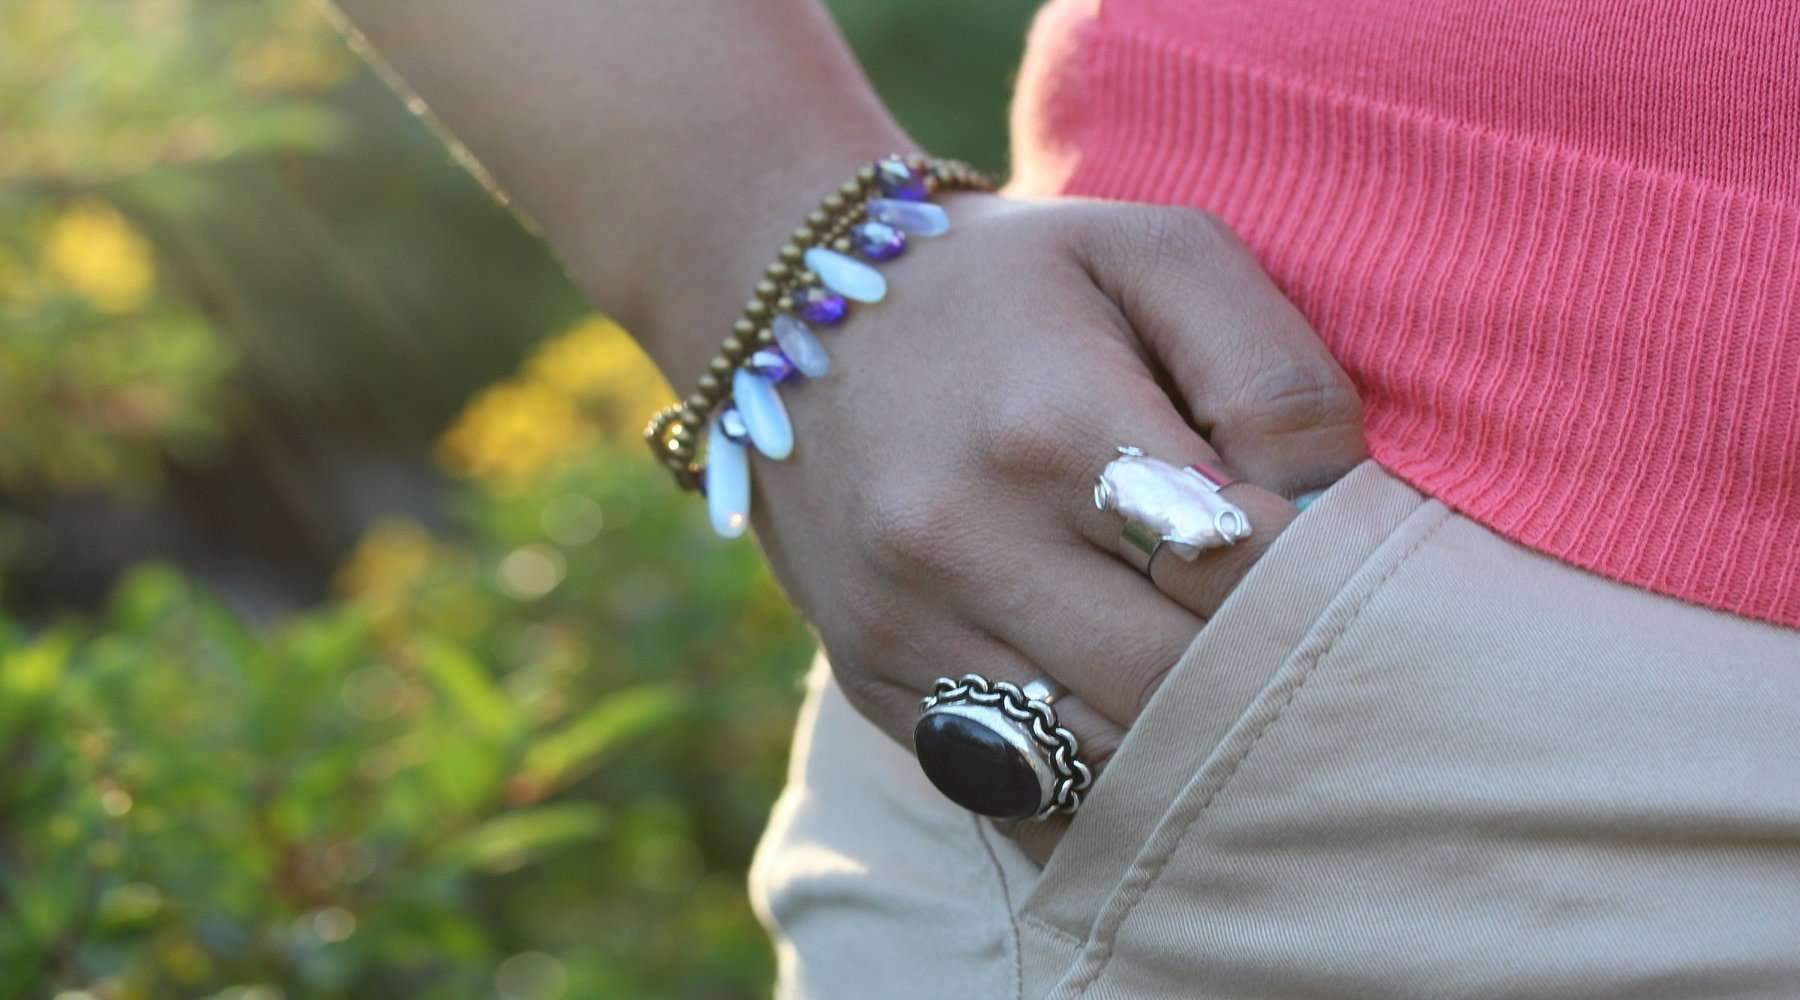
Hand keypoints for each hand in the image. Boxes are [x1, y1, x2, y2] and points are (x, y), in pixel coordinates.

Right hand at [746, 192, 1364, 854]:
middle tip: (1307, 647)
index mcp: (1050, 423)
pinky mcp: (870, 679)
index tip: (1339, 557)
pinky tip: (1133, 740)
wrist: (794, 308)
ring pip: (1097, 762)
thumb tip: (1340, 512)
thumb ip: (1274, 368)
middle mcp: (962, 540)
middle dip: (1265, 677)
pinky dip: (1091, 789)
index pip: (1243, 567)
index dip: (1325, 577)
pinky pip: (1010, 792)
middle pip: (1174, 687)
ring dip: (1184, 746)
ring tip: (1227, 692)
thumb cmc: (1012, 278)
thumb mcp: (1156, 252)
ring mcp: (905, 624)